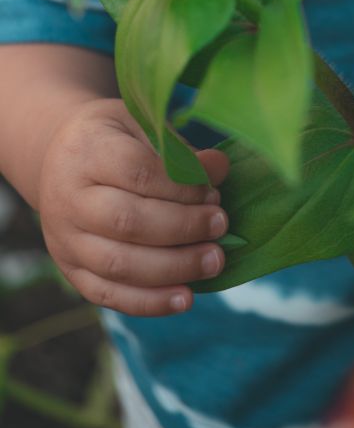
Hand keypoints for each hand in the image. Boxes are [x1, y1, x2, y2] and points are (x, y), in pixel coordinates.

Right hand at [37, 97, 229, 316]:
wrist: (58, 160)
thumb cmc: (113, 138)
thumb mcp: (142, 124)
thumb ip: (178, 149)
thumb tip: (220, 168)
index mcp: (88, 152)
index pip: (136, 172)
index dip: (181, 187)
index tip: (214, 192)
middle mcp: (69, 199)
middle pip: (127, 221)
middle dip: (182, 227)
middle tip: (221, 225)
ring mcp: (66, 240)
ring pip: (118, 264)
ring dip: (173, 268)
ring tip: (214, 261)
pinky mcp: (70, 270)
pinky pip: (107, 294)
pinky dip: (149, 302)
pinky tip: (186, 298)